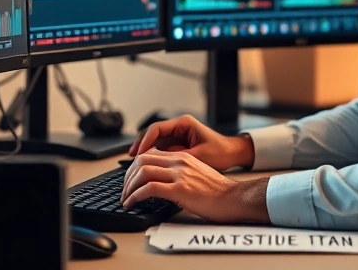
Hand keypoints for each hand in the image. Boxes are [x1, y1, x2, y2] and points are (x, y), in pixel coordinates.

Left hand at [120, 149, 268, 223]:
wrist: (233, 198)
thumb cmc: (218, 192)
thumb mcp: (197, 174)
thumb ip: (180, 172)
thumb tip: (163, 181)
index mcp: (183, 157)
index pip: (150, 154)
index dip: (134, 167)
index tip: (130, 180)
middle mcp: (180, 162)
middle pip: (142, 160)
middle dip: (128, 177)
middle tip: (124, 191)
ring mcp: (179, 174)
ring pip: (142, 172)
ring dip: (128, 187)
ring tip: (125, 199)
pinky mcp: (180, 189)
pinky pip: (149, 188)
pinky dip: (135, 196)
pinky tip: (132, 203)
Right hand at [128, 114, 253, 170]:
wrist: (234, 154)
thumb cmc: (221, 152)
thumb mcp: (199, 156)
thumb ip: (178, 158)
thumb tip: (158, 164)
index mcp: (183, 123)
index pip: (156, 129)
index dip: (145, 142)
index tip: (138, 154)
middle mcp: (179, 127)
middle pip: (152, 134)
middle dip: (140, 146)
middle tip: (131, 159)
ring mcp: (178, 135)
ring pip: (155, 142)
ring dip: (145, 152)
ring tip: (135, 165)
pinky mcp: (179, 145)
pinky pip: (162, 149)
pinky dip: (153, 157)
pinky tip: (147, 167)